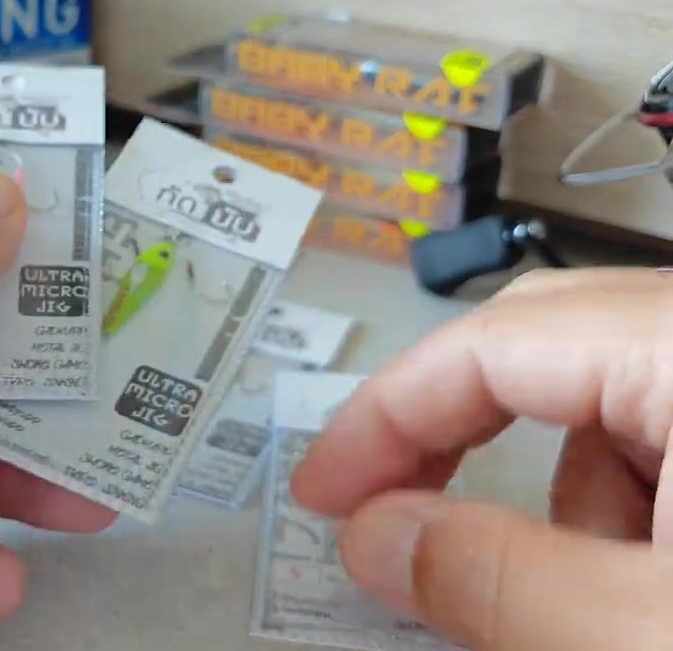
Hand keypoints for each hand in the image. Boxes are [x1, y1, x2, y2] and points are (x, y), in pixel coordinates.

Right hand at [292, 268, 672, 650]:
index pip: (491, 345)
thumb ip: (496, 577)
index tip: (325, 496)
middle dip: (461, 442)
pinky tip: (658, 572)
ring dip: (573, 489)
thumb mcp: (646, 633)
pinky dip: (638, 494)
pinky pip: (670, 420)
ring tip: (598, 594)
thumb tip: (374, 536)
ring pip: (611, 390)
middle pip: (539, 341)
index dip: (384, 420)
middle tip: (395, 515)